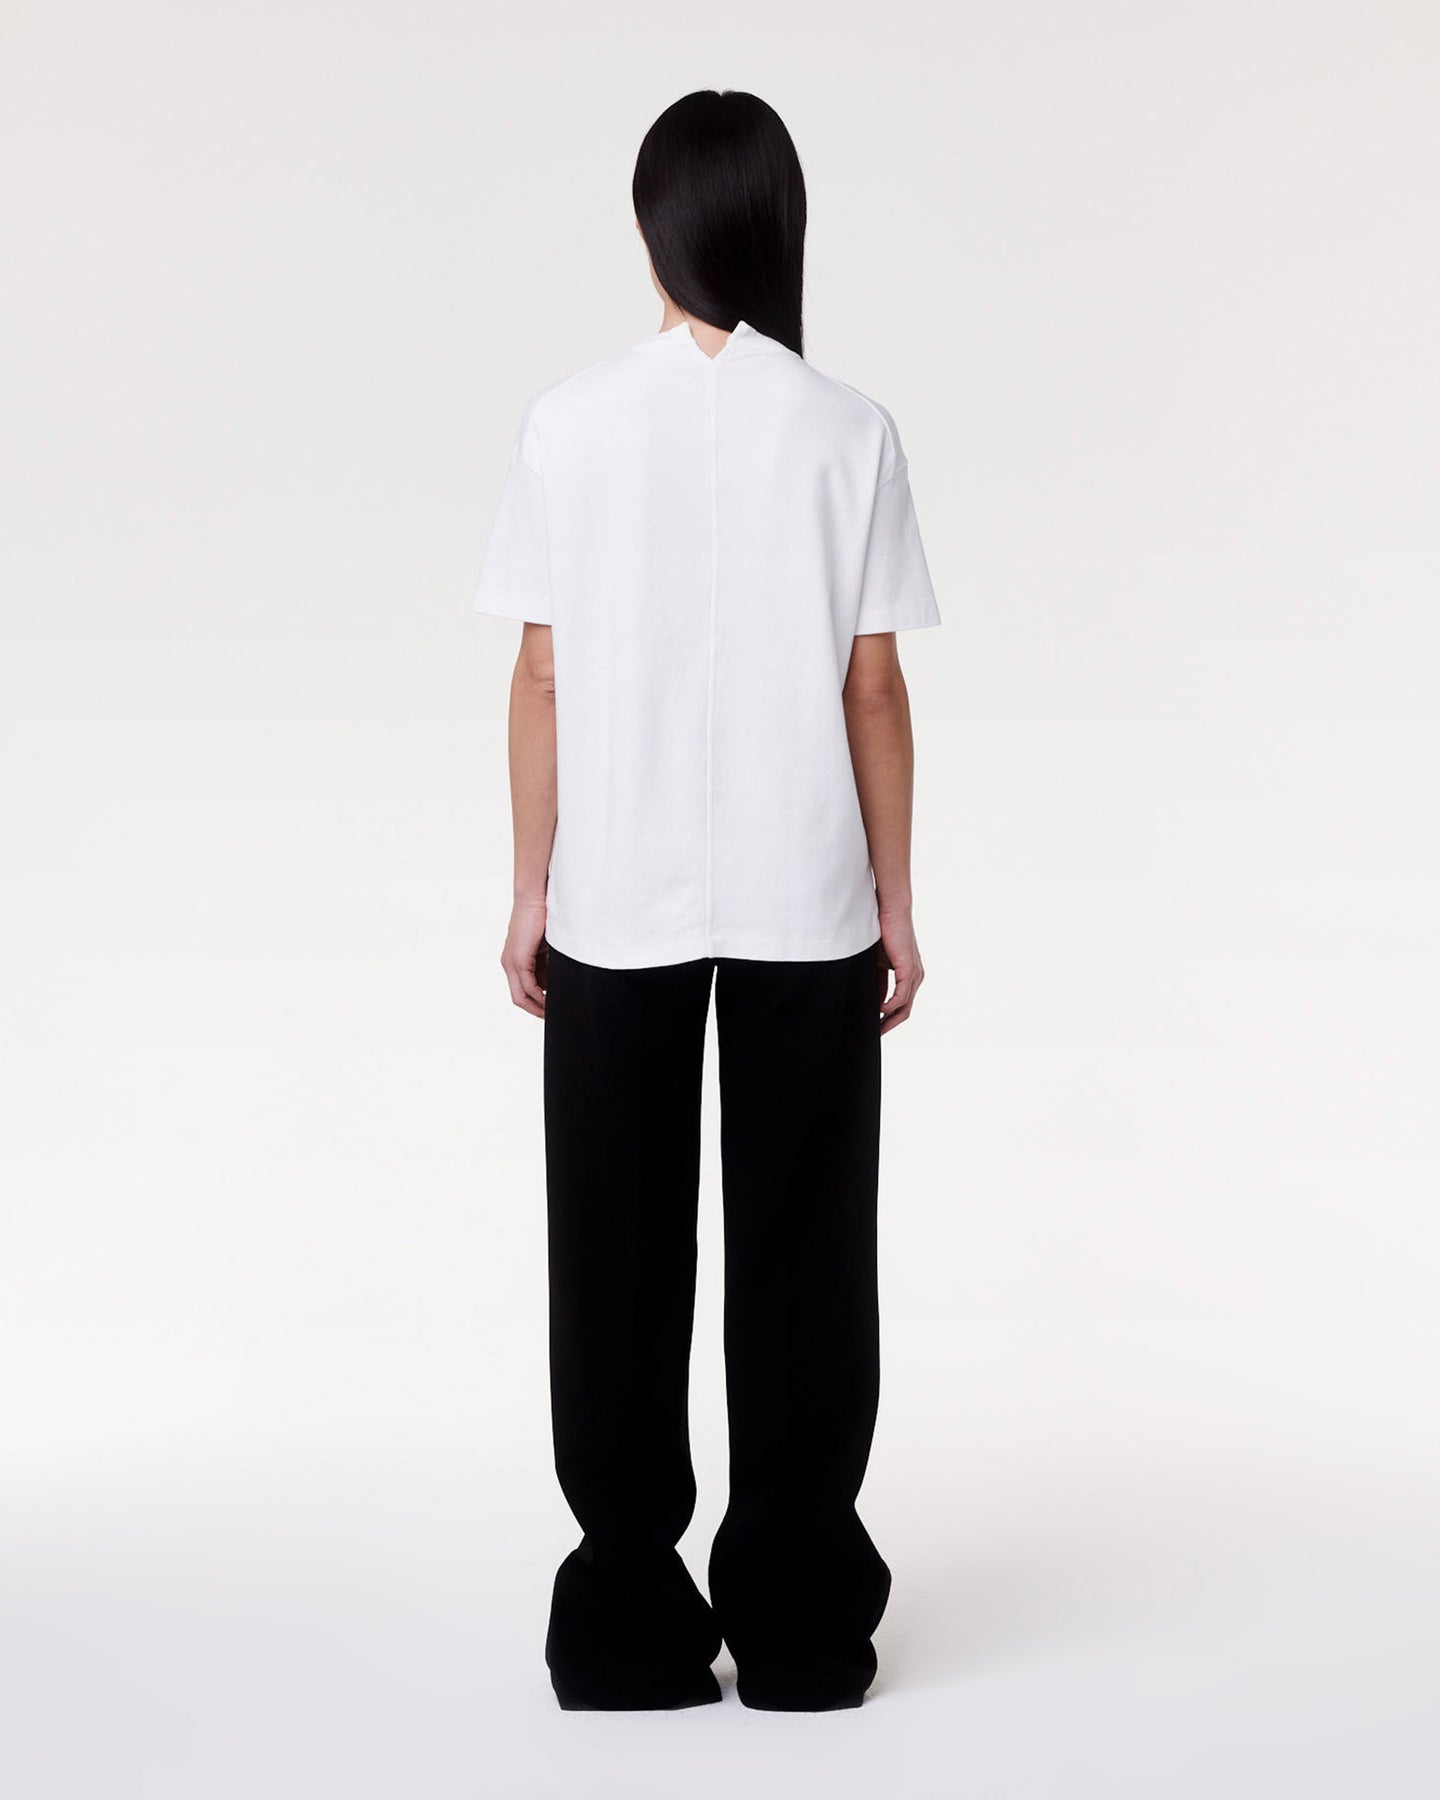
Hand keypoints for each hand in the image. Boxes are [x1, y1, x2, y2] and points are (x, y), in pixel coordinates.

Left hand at [502, 898, 548, 1017]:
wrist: (535, 896)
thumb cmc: (543, 914)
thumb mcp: (547, 943)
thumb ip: (548, 961)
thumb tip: (559, 976)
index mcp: (514, 958)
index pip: (522, 989)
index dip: (535, 1002)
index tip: (550, 1008)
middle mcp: (508, 962)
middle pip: (519, 997)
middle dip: (536, 1009)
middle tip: (551, 1015)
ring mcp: (511, 962)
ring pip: (521, 995)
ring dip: (538, 1005)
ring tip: (553, 1011)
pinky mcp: (518, 959)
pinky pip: (528, 986)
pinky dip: (539, 996)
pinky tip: (551, 1000)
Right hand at [874, 907, 923, 1034]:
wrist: (890, 910)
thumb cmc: (882, 931)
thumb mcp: (876, 962)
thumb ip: (877, 982)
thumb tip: (874, 1001)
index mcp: (908, 975)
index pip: (899, 1004)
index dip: (886, 1018)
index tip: (873, 1027)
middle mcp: (915, 977)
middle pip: (905, 1011)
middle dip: (889, 1025)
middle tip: (875, 1035)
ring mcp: (914, 975)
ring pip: (905, 1007)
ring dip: (890, 1020)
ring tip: (875, 1028)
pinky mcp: (909, 970)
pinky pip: (901, 997)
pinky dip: (890, 1006)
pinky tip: (879, 1010)